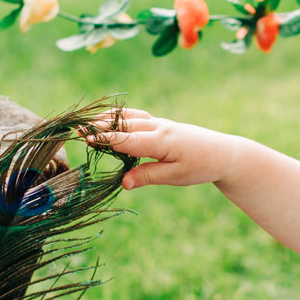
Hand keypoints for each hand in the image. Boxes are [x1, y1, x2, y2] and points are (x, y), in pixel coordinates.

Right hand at [84, 109, 243, 190]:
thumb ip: (147, 177)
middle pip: (123, 124)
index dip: (104, 139)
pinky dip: (120, 117)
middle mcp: (158, 127)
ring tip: (88, 122)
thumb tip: (123, 183)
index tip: (84, 138)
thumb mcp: (175, 177)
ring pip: (129, 117)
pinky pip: (137, 117)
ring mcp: (160, 123)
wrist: (222, 152)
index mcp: (160, 141)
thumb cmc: (200, 166)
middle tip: (77, 129)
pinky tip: (110, 119)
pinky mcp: (161, 124)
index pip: (126, 139)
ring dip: (108, 119)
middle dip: (100, 126)